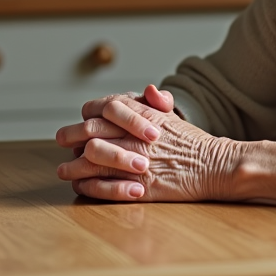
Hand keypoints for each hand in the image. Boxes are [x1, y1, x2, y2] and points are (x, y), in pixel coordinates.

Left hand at [55, 93, 235, 202]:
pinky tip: (82, 185)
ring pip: (90, 158)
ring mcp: (134, 159)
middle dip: (69, 136)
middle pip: (88, 131)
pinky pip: (103, 184)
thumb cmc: (191, 142)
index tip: (80, 122)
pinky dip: (88, 185)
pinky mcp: (138, 184)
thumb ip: (156, 102)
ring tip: (65, 170)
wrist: (213, 166)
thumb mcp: (173, 116)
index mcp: (140, 113)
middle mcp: (134, 134)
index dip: (86, 116)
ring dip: (73, 165)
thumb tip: (148, 89)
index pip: (100, 108)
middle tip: (62, 141)